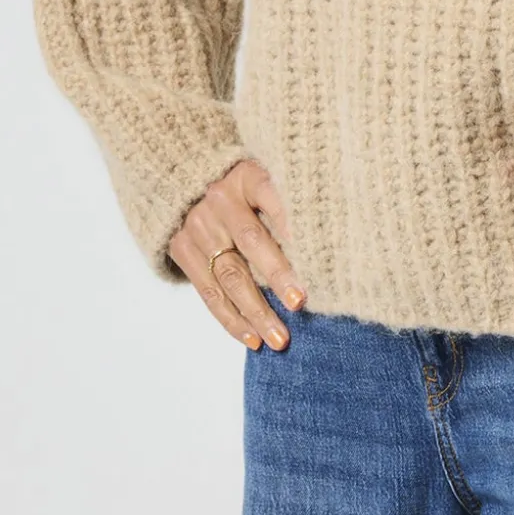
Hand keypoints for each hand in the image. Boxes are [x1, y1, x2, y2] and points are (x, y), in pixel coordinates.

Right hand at [167, 157, 306, 350]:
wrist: (188, 181)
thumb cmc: (247, 187)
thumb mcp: (267, 180)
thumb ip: (290, 203)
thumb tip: (331, 245)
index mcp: (247, 175)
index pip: (273, 198)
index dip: (293, 225)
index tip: (317, 253)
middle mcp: (219, 199)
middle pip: (252, 241)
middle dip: (278, 275)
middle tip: (300, 302)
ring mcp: (198, 226)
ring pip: (229, 275)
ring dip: (256, 311)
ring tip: (280, 339)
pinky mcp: (182, 249)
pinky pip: (209, 292)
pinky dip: (232, 320)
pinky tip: (253, 339)